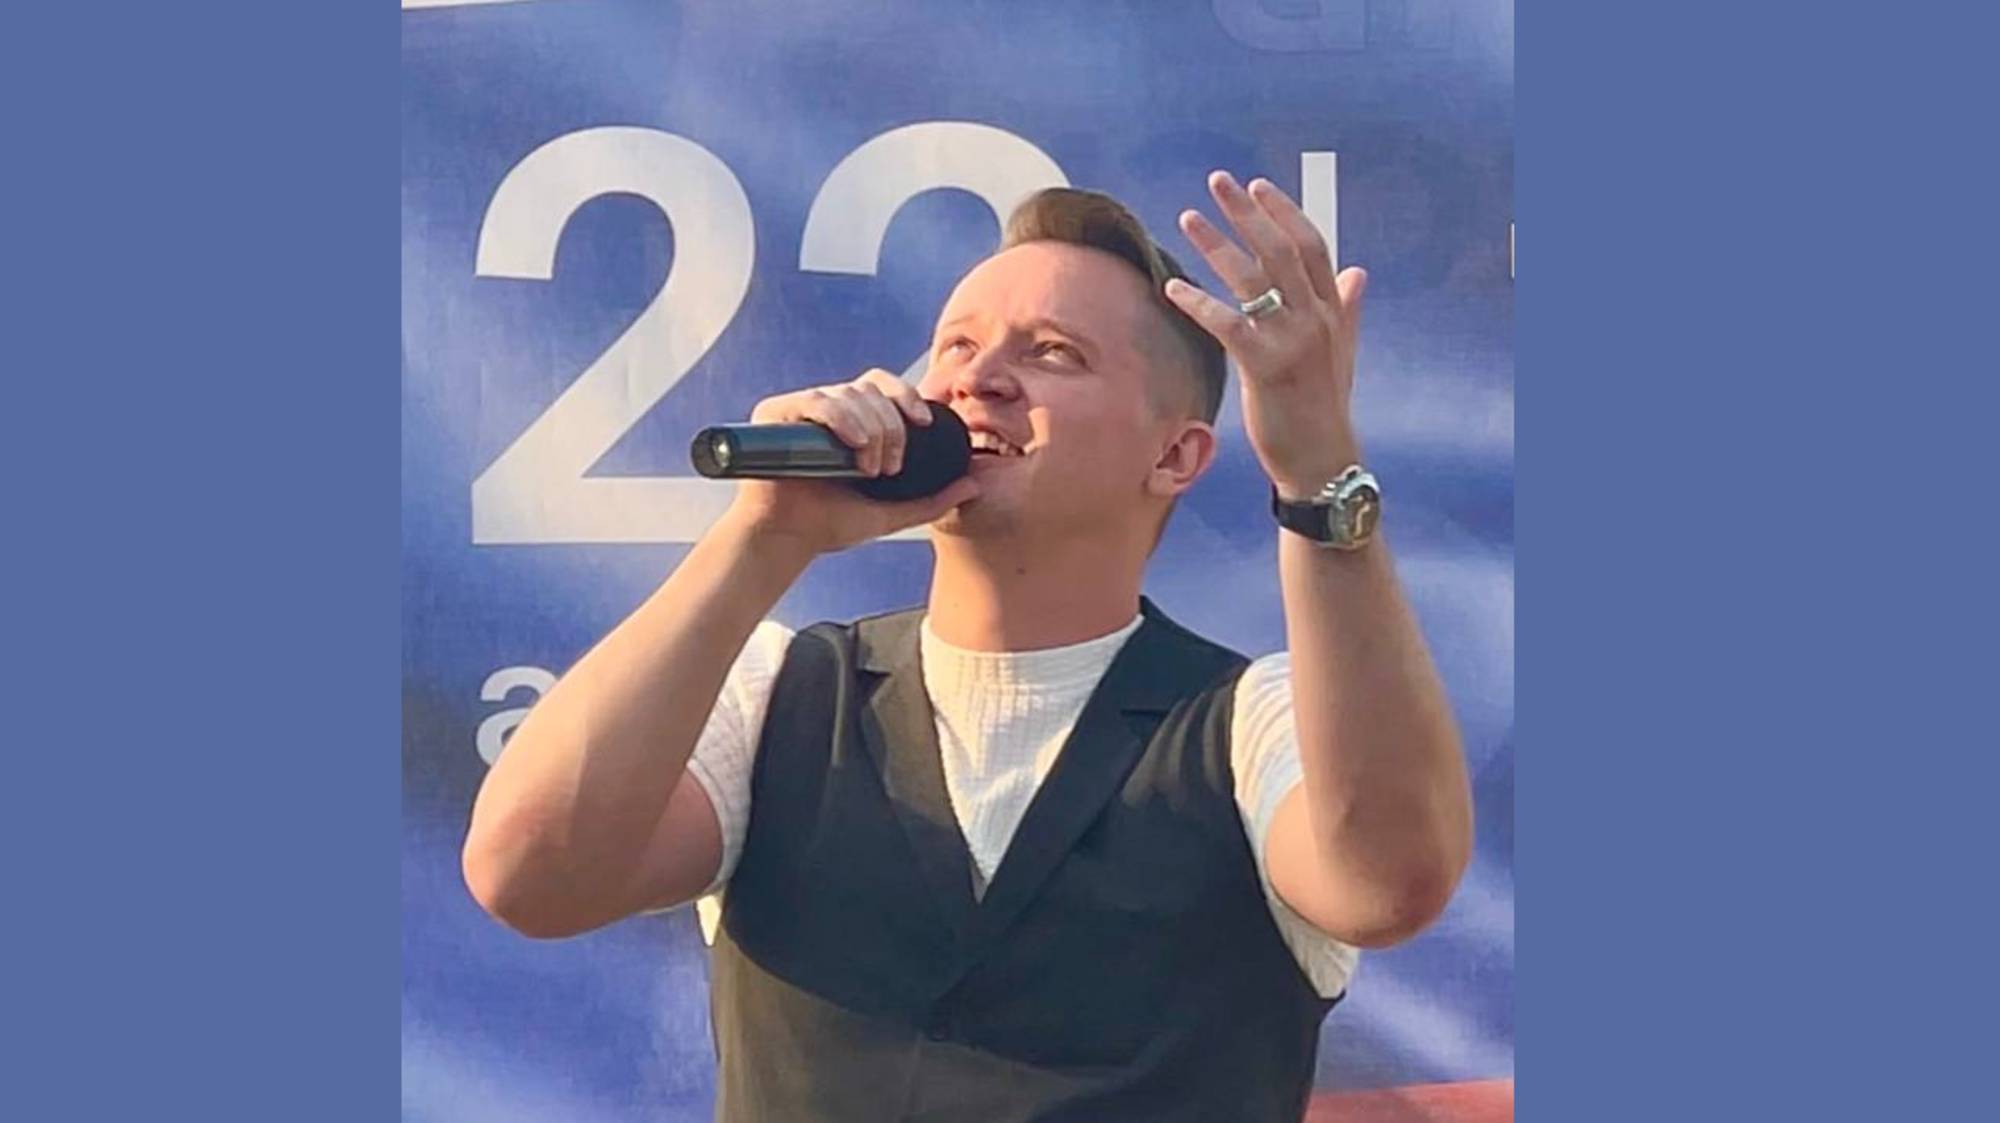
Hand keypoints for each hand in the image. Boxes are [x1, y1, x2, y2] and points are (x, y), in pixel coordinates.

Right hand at [722, 368, 979, 555]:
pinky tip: (854, 442)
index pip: (885, 387)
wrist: (786, 540)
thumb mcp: (891, 513)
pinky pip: (816, 400)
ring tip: (867, 469)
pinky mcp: (776, 415)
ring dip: (870, 429)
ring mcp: (802, 410)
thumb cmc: (830, 525)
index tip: (923, 423)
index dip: (907, 396)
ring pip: (849, 395)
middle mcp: (829, 409)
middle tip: (888, 469)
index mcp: (854, 421)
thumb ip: (932, 501)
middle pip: (872, 391)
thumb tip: (975, 484)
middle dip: (891, 428)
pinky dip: (840, 416)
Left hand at [1164, 171, 1368, 496]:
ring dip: (1216, 244)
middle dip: (1247, 211)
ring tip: (1187, 218)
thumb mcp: (1343, 351)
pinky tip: (1174, 287)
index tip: (1258, 185)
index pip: (1312, 245)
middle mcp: (1316, 319)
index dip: (1284, 211)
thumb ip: (1347, 308)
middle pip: (1280, 249)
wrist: (1322, 457)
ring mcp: (1292, 342)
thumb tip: (1357, 271)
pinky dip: (1199, 302)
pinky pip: (1227, 324)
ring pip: (1253, 279)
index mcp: (1333, 310)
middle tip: (1218, 182)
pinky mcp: (1266, 368)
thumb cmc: (1324, 405)